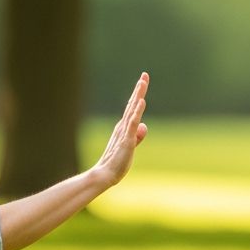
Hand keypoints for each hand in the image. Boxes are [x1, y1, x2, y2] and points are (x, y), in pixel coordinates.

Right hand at [93, 72, 148, 186]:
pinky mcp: (126, 140)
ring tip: (143, 82)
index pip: (132, 108)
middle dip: (139, 89)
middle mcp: (123, 126)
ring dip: (138, 95)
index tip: (143, 81)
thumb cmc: (117, 163)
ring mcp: (124, 132)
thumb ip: (138, 136)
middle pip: (132, 104)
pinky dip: (137, 112)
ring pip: (132, 110)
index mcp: (124, 128)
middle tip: (145, 75)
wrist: (105, 175)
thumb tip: (145, 125)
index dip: (138, 95)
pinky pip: (132, 124)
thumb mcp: (131, 146)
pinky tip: (141, 102)